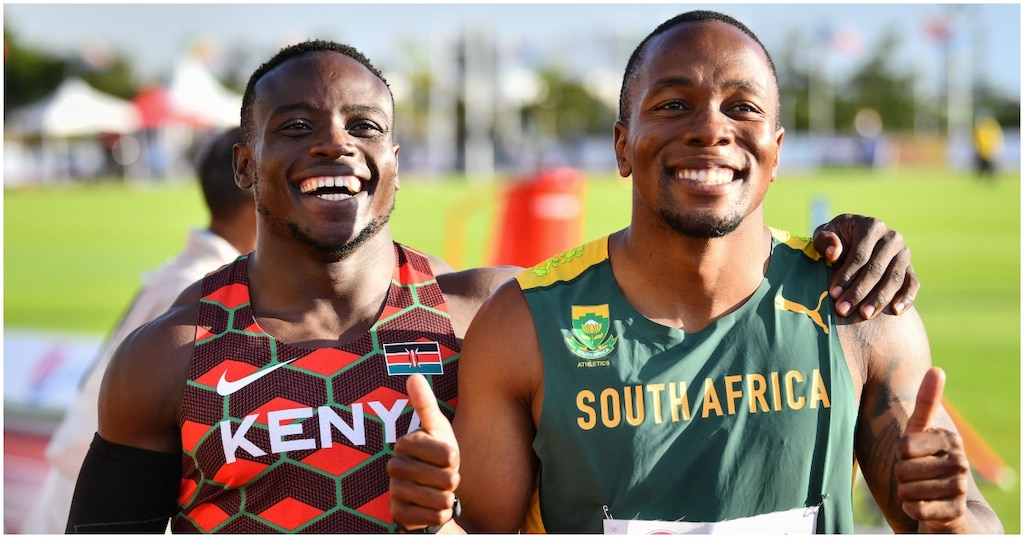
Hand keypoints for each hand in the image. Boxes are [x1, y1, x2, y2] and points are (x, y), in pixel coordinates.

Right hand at [388, 374, 460, 531]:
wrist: (430, 491)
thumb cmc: (438, 456)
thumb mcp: (438, 429)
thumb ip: (426, 404)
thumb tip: (413, 375)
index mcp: (407, 443)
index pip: (448, 455)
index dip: (456, 460)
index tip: (449, 458)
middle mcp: (395, 466)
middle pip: (445, 479)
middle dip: (453, 481)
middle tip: (446, 477)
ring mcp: (394, 491)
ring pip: (439, 500)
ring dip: (448, 499)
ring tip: (442, 492)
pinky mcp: (397, 513)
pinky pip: (430, 518)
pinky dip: (439, 516)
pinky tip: (434, 508)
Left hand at [813, 214, 919, 318]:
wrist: (852, 241)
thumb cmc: (835, 239)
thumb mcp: (824, 235)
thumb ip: (825, 240)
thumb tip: (834, 253)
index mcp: (872, 226)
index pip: (860, 255)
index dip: (847, 275)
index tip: (833, 293)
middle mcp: (892, 238)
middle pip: (877, 269)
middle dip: (859, 291)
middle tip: (844, 310)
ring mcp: (903, 253)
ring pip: (895, 278)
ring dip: (879, 299)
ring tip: (864, 314)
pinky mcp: (910, 268)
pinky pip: (913, 284)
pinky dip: (907, 298)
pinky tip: (895, 312)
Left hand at [896, 368, 970, 532]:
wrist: (947, 507)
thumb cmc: (924, 463)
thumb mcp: (920, 432)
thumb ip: (927, 402)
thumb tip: (937, 369)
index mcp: (949, 439)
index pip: (903, 447)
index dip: (899, 455)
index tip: (910, 456)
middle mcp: (960, 461)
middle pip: (903, 469)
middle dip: (901, 476)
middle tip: (914, 477)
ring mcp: (960, 487)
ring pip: (908, 490)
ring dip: (906, 493)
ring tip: (919, 491)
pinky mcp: (956, 512)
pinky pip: (916, 509)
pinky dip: (912, 509)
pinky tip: (922, 507)